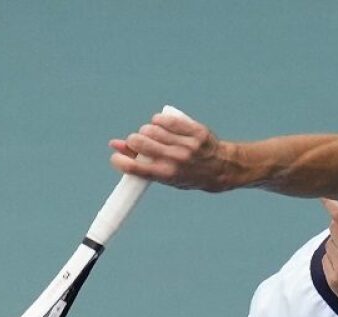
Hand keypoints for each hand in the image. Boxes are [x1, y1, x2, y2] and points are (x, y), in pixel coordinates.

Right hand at [109, 111, 230, 191]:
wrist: (222, 168)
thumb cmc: (188, 175)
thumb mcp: (165, 175)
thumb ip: (140, 162)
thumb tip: (114, 145)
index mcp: (166, 175)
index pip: (132, 166)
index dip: (119, 160)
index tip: (118, 158)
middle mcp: (175, 159)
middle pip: (138, 141)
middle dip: (133, 141)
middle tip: (139, 144)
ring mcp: (186, 145)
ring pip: (150, 128)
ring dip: (147, 131)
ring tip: (153, 136)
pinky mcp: (195, 131)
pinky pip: (166, 119)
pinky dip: (159, 121)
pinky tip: (161, 125)